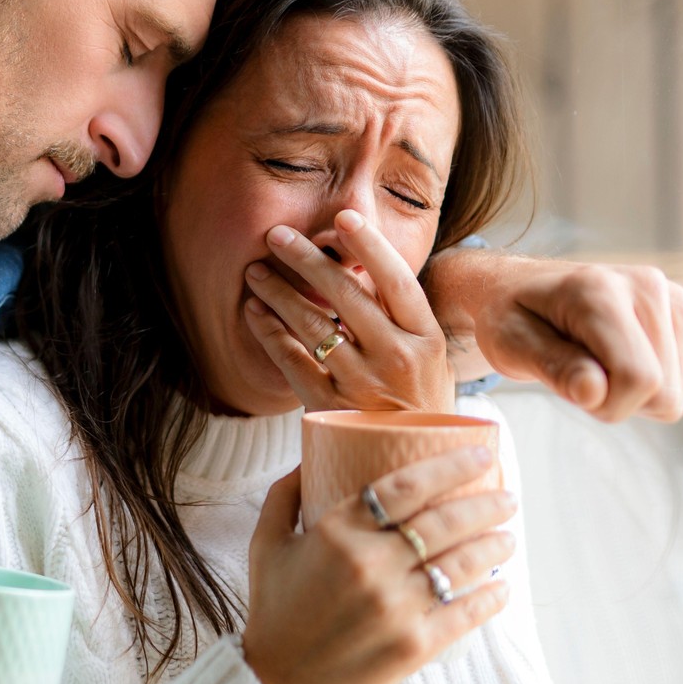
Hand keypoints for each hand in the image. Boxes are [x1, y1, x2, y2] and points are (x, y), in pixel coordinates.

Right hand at [242, 449, 514, 683]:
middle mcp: (371, 565)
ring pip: (461, 564)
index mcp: (336, 533)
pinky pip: (464, 614)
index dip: (450, 467)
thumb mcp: (266, 543)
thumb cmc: (272, 610)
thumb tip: (304, 458)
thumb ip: (283, 496)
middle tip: (508, 497)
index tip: (479, 455)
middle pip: (444, 522)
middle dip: (486, 505)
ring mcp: (395, 607)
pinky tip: (502, 587)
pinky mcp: (413, 646)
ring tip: (508, 537)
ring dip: (493, 546)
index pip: (406, 487)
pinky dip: (490, 598)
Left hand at [243, 210, 454, 412]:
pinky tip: (254, 312)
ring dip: (278, 293)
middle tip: (277, 235)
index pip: (398, 281)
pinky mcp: (330, 409)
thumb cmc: (417, 401)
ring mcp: (362, 386)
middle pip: (347, 296)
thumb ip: (399, 315)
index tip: (343, 217)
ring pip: (312, 326)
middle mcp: (397, 360)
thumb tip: (358, 262)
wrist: (413, 466)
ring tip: (255, 272)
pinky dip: (269, 333)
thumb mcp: (428, 358)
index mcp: (427, 340)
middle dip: (306, 259)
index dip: (370, 246)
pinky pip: (291, 361)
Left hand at [426, 251, 682, 421]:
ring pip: (681, 398)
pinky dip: (652, 389)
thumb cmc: (512, 318)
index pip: (638, 378)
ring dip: (634, 396)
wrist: (525, 289)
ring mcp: (676, 300)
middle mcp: (648, 287)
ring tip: (596, 363)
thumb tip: (594, 393)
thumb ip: (553, 367)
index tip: (569, 389)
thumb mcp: (510, 344)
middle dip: (617, 401)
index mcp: (599, 290)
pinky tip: (619, 361)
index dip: (605, 406)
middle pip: (665, 395)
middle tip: (577, 372)